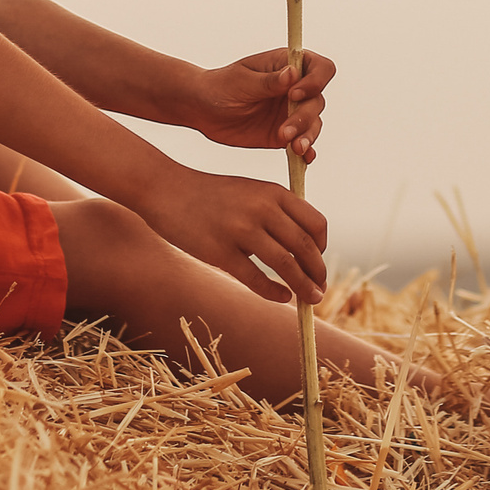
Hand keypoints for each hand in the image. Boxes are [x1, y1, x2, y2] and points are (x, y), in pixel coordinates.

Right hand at [137, 167, 328, 305]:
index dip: (322, 248)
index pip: (316, 223)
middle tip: (319, 290)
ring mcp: (240, 229)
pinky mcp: (219, 251)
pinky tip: (282, 297)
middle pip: (305, 247)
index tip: (318, 262)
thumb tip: (302, 249)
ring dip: (303, 287)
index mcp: (273, 191)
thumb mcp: (250, 191)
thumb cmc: (211, 195)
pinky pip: (256, 278)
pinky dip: (274, 292)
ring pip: (286, 265)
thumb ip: (276, 211)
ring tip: (310, 300)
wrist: (166, 189)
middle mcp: (261, 208)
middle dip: (318, 273)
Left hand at [178, 49, 334, 160]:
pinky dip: (307, 151)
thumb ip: (269, 81)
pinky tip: (303, 158)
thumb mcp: (242, 81)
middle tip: (284, 131)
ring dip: (306, 136)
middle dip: (304, 117)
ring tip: (293, 147)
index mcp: (287, 66)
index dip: (315, 81)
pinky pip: (303, 142)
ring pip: (314, 123)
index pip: (320, 68)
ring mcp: (291, 112)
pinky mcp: (284, 134)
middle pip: (318, 100)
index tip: (295, 94)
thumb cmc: (220, 86)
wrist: (202, 110)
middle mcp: (295, 89)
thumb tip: (293, 73)